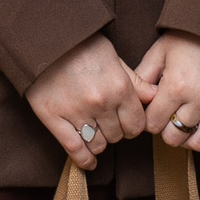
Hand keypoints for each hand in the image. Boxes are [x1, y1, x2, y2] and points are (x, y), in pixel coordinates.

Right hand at [26, 34, 152, 171]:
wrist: (44, 37)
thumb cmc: (82, 45)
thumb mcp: (114, 58)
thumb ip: (134, 81)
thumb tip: (155, 96)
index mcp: (119, 87)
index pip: (136, 125)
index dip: (132, 126)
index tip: (126, 123)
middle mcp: (100, 103)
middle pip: (117, 136)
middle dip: (115, 132)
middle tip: (108, 124)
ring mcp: (76, 112)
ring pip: (98, 145)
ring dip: (99, 142)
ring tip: (95, 133)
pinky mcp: (53, 118)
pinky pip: (74, 148)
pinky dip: (83, 159)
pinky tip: (88, 162)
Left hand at [135, 32, 199, 153]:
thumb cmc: (188, 38)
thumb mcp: (159, 52)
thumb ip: (142, 77)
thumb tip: (133, 101)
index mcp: (176, 85)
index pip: (153, 124)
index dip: (149, 120)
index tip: (153, 112)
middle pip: (174, 137)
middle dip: (166, 130)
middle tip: (168, 118)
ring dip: (189, 137)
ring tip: (187, 122)